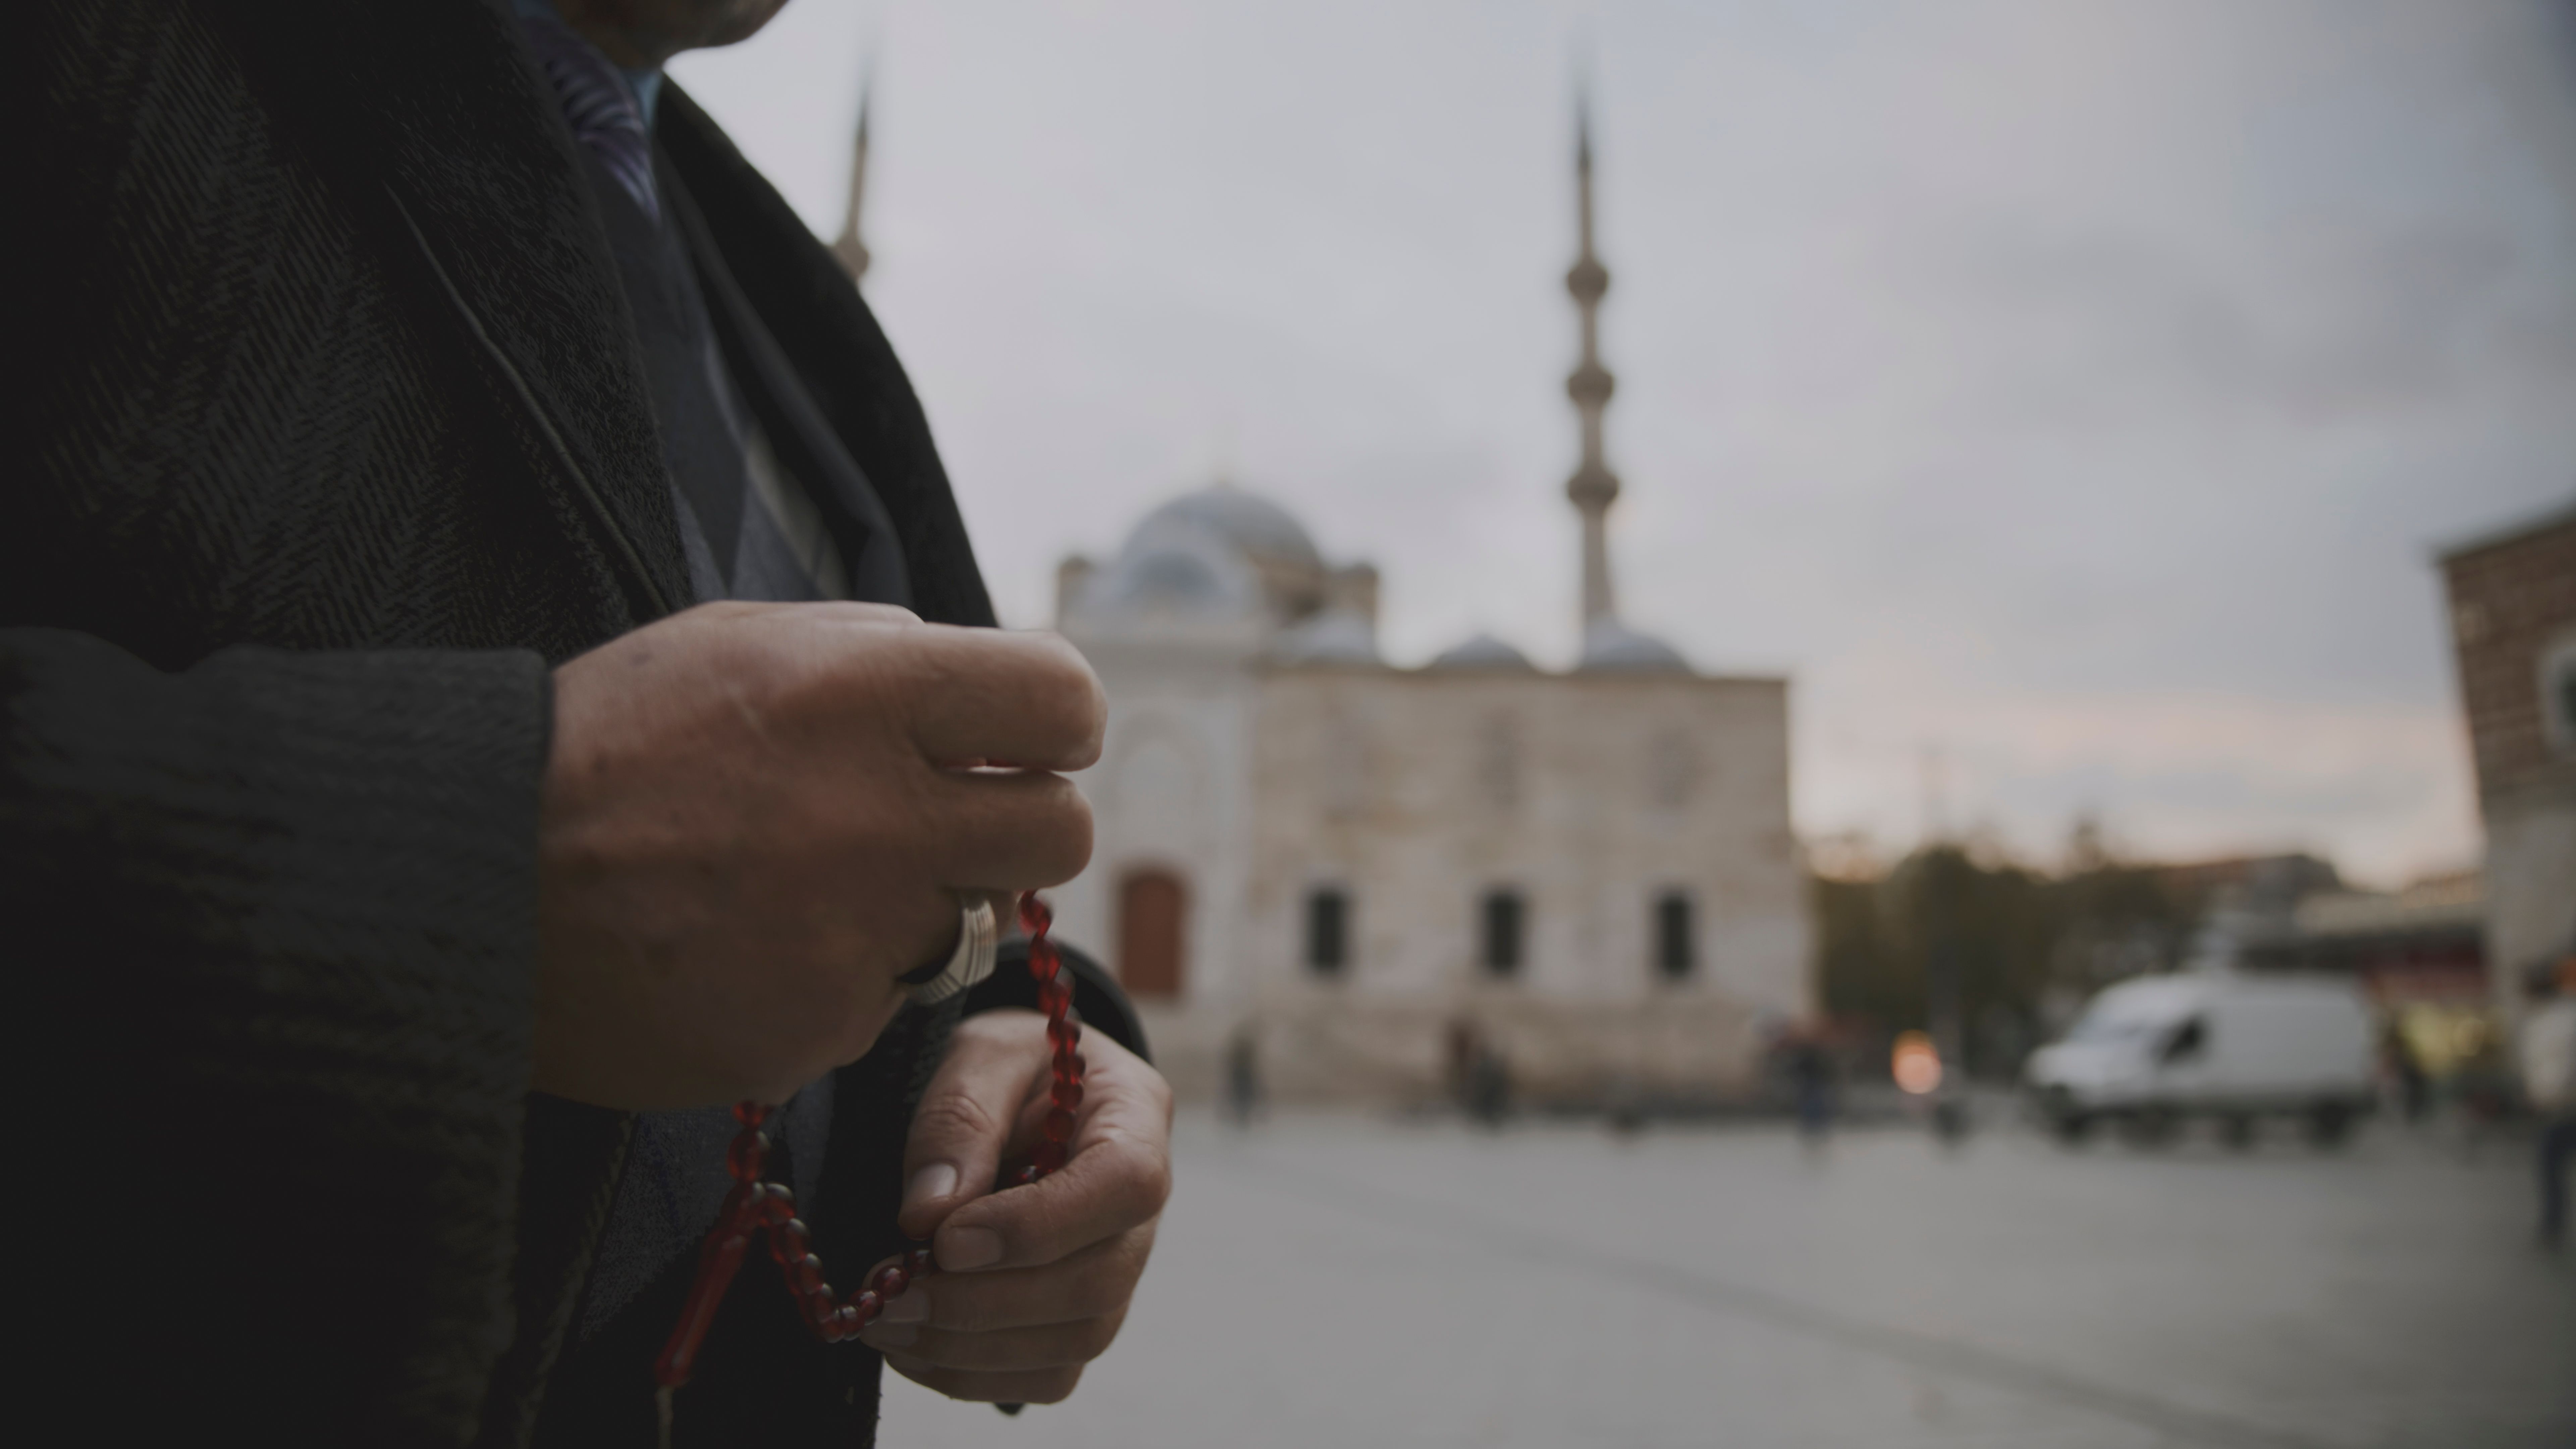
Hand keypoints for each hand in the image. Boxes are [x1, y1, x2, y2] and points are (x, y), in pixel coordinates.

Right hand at [532, 602, 1103, 1108]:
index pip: (1064, 699)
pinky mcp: (820, 1029)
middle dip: (1019, 825)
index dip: (1054, 725)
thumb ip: (880, 654)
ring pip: (967, 924)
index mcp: (864, 690)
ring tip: (797, 884)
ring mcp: (853, 933)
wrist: (475, 884)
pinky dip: (834, 980)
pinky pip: (883, 1002)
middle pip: (1062, 831)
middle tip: (947, 823)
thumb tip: (986, 693)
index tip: (1024, 740)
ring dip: (911, 906)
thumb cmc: (608, 748)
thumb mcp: (741, 644)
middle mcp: (877, 813)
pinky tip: (747, 949)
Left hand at [862, 1009, 1173, 1404]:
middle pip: (1098, 1281)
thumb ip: (958, 1119)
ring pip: (1075, 1340)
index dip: (1040, 1225)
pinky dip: (975, 1374)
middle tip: (896, 1295)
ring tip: (889, 1321)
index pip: (1123, 1185)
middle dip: (988, 1302)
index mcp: (1136, 1119)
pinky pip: (1048, 1374)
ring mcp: (1120, 1270)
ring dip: (972, 1347)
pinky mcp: (1082, 1317)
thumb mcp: (980, 1054)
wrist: (1020, 1095)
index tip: (948, 1240)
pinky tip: (914, 1346)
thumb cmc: (1008, 1067)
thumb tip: (929, 1217)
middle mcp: (1142, 1207)